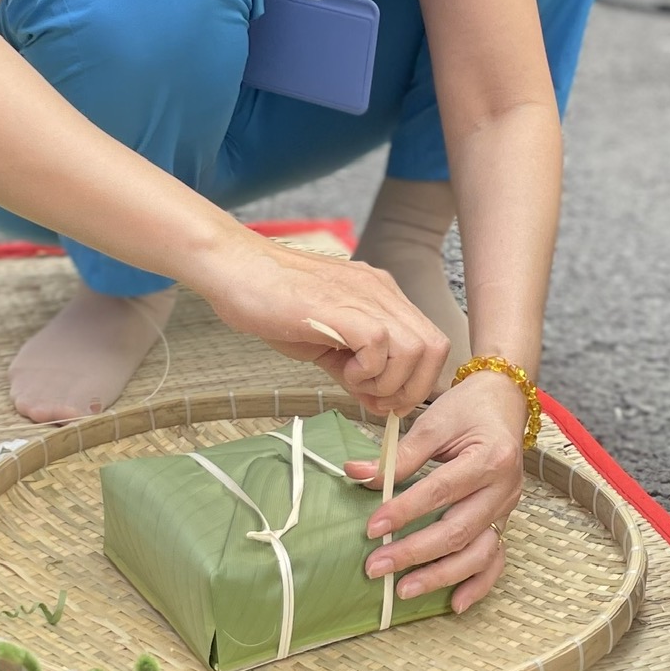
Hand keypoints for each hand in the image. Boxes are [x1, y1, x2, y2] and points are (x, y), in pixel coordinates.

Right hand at [192, 238, 447, 415]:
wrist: (235, 268)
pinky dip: (368, 371)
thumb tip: (377, 401)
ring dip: (390, 382)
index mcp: (381, 297)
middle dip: (412, 388)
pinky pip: (380, 345)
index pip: (430, 343)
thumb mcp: (323, 341)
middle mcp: (381, 292)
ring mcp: (364, 296)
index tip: (386, 401)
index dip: (417, 380)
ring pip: (416, 348)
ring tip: (354, 384)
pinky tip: (341, 372)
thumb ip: (355, 368)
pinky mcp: (340, 308)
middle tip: (376, 402)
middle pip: (435, 347)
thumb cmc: (270, 301)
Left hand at [342, 371, 525, 612]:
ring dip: (441, 576)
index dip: (404, 511)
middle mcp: (503, 489)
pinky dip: (478, 585)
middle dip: (414, 553)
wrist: (504, 402)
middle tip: (375, 567)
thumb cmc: (467, 410)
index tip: (372, 527)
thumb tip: (356, 474)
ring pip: (479, 553)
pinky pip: (496, 560)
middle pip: (457, 530)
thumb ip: (398, 455)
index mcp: (489, 458)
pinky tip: (454, 604)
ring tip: (404, 591)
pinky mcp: (505, 521)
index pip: (440, 491)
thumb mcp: (433, 423)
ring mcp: (507, 509)